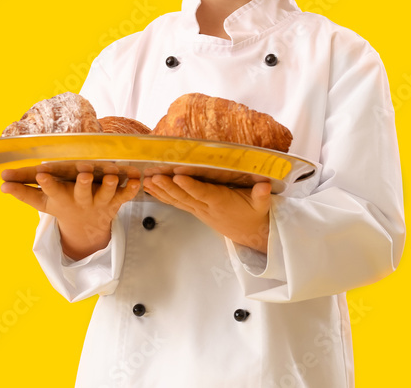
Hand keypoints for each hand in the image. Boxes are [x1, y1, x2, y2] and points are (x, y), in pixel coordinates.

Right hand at [0, 171, 139, 259]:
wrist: (85, 230)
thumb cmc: (61, 207)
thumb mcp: (42, 204)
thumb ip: (23, 193)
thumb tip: (0, 185)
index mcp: (62, 199)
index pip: (52, 190)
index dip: (47, 183)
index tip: (42, 173)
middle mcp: (81, 200)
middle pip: (82, 192)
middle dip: (83, 183)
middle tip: (84, 174)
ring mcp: (99, 202)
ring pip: (106, 194)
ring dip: (110, 185)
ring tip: (113, 175)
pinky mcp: (115, 203)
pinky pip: (125, 197)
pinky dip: (132, 190)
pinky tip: (138, 180)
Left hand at [142, 175, 271, 252]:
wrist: (249, 233)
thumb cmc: (254, 214)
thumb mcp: (262, 205)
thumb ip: (262, 195)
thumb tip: (264, 185)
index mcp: (222, 202)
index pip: (204, 193)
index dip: (191, 186)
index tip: (178, 177)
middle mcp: (207, 207)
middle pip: (185, 197)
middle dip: (168, 187)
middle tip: (154, 176)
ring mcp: (199, 210)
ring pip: (177, 201)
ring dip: (160, 191)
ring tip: (146, 180)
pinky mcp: (195, 210)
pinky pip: (176, 203)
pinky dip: (162, 196)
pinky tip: (150, 188)